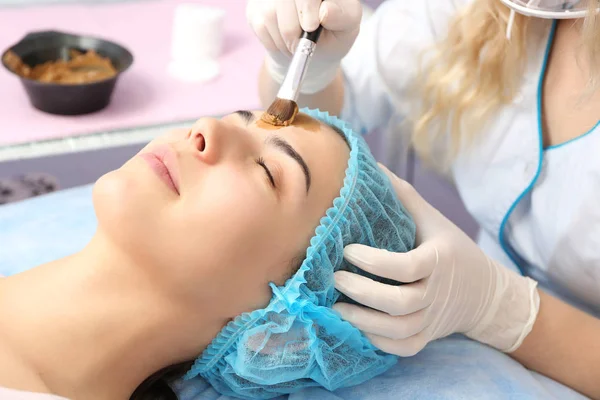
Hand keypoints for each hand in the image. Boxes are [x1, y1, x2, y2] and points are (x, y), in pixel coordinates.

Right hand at [247, 0, 361, 92]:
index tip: (311, 26)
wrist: (312, 49)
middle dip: (292, 28)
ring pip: (269, 13)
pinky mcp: (256, 6)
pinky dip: (274, 42)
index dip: (306, 5)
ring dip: (284, 39)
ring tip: (296, 44)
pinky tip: (285, 42)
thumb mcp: (348, 26)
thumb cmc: (334, 33)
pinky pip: (260, 25)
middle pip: (283, 0)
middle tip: (301, 45)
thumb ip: (342, 16)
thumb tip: (325, 11)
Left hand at [333, 164, 539, 355]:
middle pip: (401, 303)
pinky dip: (379, 342)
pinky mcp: (428, 336)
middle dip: (363, 293)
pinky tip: (356, 327)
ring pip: (399, 330)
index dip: (374, 262)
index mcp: (440, 259)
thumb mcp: (432, 218)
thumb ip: (402, 195)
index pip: (407, 266)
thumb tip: (370, 166)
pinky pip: (403, 348)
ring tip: (336, 307)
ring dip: (363, 321)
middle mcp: (438, 292)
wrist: (485, 291)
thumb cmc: (451, 248)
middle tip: (335, 278)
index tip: (347, 250)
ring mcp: (433, 318)